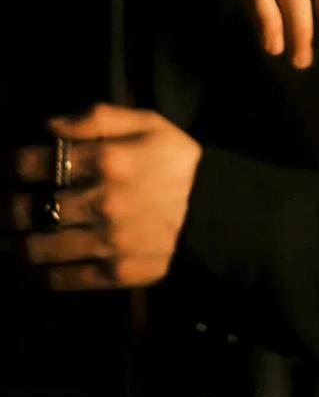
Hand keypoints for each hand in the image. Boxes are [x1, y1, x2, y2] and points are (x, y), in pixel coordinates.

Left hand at [0, 104, 201, 289]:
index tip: (2, 168)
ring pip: (38, 249)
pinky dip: (37, 275)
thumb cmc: (180, 160)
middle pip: (30, 209)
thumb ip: (98, 117)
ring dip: (11, 244)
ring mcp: (108, 242)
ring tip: (4, 238)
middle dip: (3, 208)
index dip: (9, 166)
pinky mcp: (116, 273)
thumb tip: (50, 125)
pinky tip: (29, 267)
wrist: (218, 209)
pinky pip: (62, 279)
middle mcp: (103, 202)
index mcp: (109, 160)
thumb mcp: (149, 123)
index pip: (37, 164)